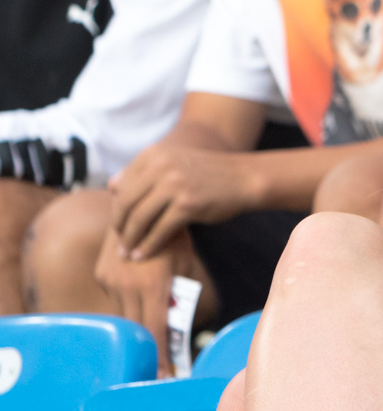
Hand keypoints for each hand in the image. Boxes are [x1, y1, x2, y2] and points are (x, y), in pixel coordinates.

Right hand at [94, 229, 179, 376]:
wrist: (143, 203)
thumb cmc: (176, 236)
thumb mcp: (187, 263)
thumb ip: (183, 293)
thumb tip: (182, 326)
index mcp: (153, 283)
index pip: (155, 329)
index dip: (160, 356)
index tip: (167, 376)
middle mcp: (127, 284)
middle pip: (137, 329)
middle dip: (149, 351)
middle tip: (162, 372)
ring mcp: (110, 279)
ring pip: (126, 316)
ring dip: (140, 328)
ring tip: (155, 347)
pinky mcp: (102, 275)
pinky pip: (118, 301)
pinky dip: (131, 308)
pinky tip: (142, 309)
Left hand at [110, 143, 259, 260]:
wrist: (243, 178)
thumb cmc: (206, 174)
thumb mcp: (173, 163)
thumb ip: (143, 173)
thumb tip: (110, 186)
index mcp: (154, 154)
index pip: (121, 186)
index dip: (116, 209)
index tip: (117, 226)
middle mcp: (161, 165)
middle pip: (125, 203)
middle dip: (118, 227)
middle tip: (118, 244)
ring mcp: (174, 184)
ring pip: (139, 218)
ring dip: (129, 240)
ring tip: (126, 254)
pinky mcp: (187, 204)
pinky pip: (159, 230)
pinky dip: (148, 246)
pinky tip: (142, 256)